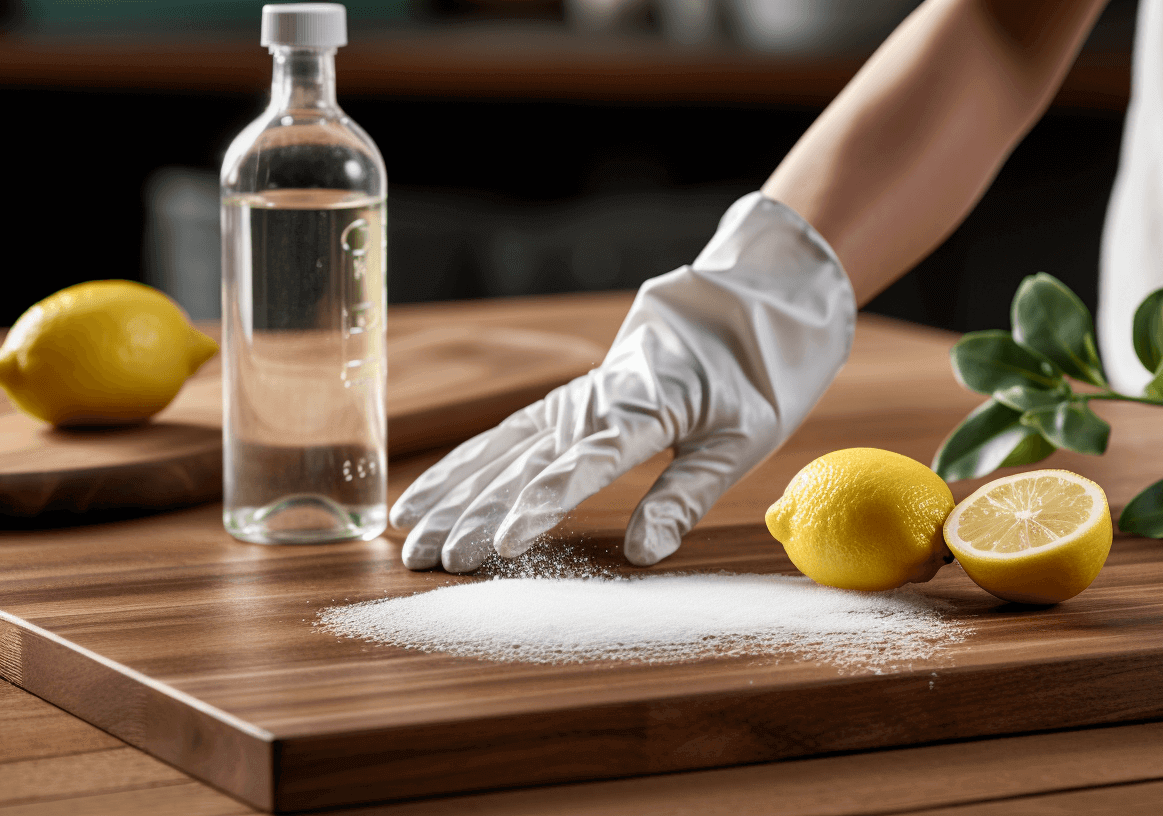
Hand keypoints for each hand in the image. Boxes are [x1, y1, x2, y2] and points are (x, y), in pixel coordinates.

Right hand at [389, 193, 856, 571]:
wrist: (745, 305)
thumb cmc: (755, 375)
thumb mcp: (740, 441)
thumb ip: (685, 495)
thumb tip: (643, 554)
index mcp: (645, 408)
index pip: (582, 463)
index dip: (538, 506)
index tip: (499, 544)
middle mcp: (595, 402)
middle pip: (523, 464)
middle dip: (470, 514)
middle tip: (427, 561)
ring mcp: (572, 401)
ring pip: (500, 451)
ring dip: (452, 495)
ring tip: (407, 537)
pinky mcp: (564, 404)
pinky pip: (503, 436)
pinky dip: (462, 465)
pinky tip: (426, 494)